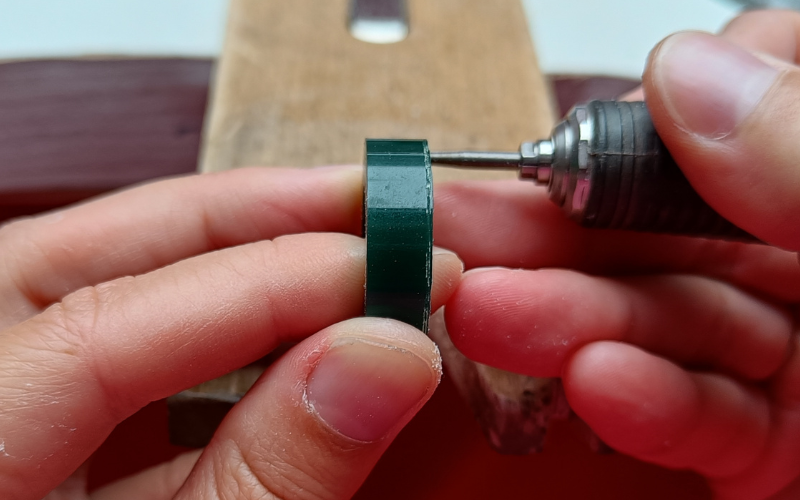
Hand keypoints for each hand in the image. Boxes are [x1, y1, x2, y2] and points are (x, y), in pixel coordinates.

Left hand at [0, 166, 462, 499]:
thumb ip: (274, 477)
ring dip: (230, 264)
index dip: (262, 285)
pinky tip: (289, 334)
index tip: (388, 268)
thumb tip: (383, 361)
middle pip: (79, 263)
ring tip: (338, 257)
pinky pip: (111, 353)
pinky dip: (209, 334)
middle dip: (239, 222)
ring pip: (94, 289)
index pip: (100, 328)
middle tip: (360, 208)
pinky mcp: (28, 433)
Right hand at [437, 10, 799, 499]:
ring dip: (573, 321)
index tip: (611, 113)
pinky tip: (595, 384)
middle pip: (670, 224)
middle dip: (564, 231)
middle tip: (465, 228)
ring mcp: (792, 356)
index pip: (756, 100)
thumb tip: (691, 74)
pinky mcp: (768, 446)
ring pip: (662, 320)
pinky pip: (695, 413)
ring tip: (494, 315)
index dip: (677, 98)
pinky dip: (639, 401)